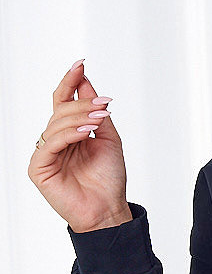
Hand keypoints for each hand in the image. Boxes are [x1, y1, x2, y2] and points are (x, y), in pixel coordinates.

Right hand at [28, 59, 131, 231]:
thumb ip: (97, 113)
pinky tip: (85, 133)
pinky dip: (69, 135)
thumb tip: (87, 83)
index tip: (80, 63)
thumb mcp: (109, 138)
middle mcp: (56, 141)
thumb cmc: (109, 179)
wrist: (108, 209)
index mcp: (70, 133)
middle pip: (61, 110)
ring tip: (100, 118)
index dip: (71, 82)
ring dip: (80, 117)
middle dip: (83, 103)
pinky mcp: (39, 168)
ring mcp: (46, 154)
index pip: (64, 101)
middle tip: (103, 104)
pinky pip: (50, 143)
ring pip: (57, 123)